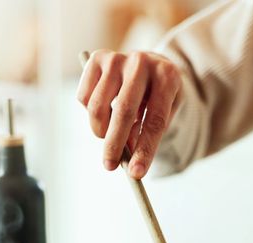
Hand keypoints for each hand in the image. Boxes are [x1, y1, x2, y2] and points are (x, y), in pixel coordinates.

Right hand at [76, 50, 181, 178]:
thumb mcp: (164, 113)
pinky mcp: (97, 58)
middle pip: (124, 111)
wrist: (151, 63)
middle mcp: (142, 62)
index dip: (145, 150)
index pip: (155, 120)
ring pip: (98, 106)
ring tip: (108, 136)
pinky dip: (90, 113)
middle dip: (115, 144)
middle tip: (110, 166)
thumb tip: (126, 158)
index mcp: (168, 77)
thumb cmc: (159, 96)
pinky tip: (103, 111)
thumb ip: (147, 134)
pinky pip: (84, 97)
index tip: (136, 174)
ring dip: (100, 130)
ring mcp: (118, 58)